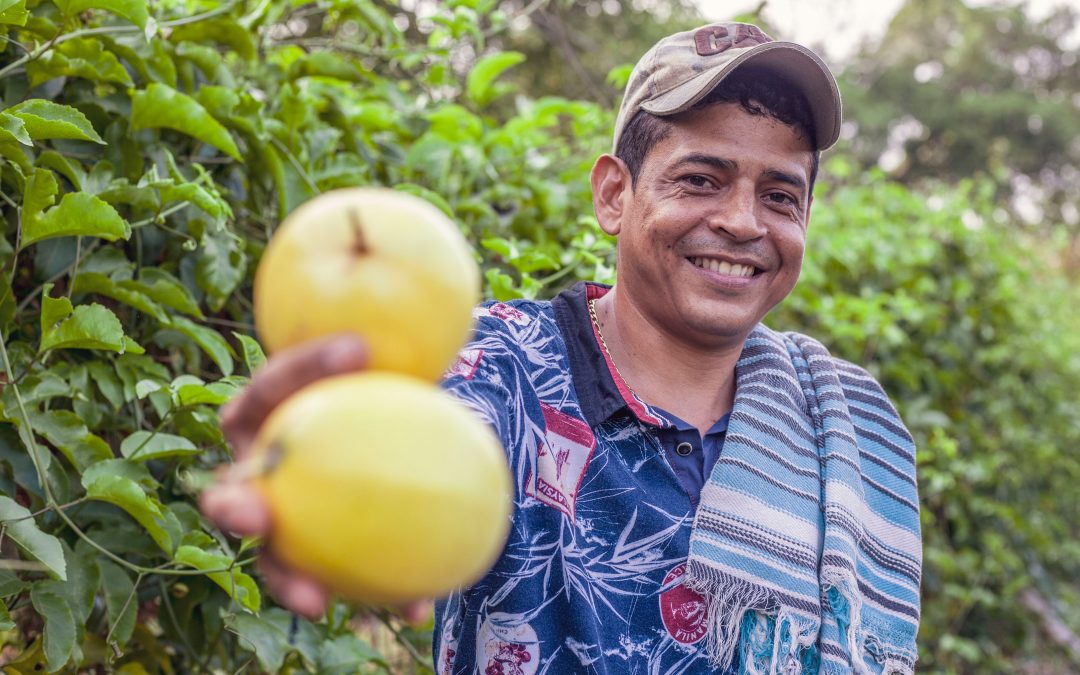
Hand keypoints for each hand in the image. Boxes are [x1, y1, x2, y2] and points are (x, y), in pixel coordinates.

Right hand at [201, 334, 435, 619]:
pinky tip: (416, 607)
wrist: (396, 432)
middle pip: (233, 490)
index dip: (306, 366)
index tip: (358, 350)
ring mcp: (282, 516)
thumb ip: (401, 359)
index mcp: (266, 408)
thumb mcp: (392, 366)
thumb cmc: (382, 389)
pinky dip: (380, 596)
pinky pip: (339, 579)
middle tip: (256, 514)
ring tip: (314, 599)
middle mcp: (258, 467)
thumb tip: (453, 329)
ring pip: (273, 555)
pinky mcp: (315, 553)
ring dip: (288, 578)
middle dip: (234, 507)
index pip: (273, 384)